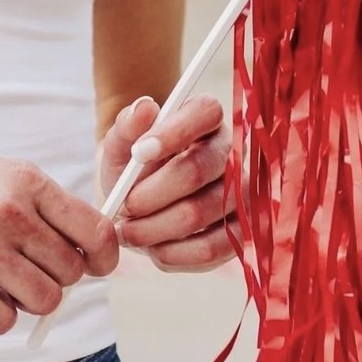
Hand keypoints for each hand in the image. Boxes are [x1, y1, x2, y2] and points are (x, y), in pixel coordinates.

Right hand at [0, 143, 119, 334]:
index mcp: (24, 180)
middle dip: (57, 280)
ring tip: (1, 284)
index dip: (104, 256)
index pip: (95, 229)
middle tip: (28, 272)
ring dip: (27, 301)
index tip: (96, 266)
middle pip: (70, 272)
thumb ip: (37, 204)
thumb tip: (85, 247)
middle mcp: (7, 212)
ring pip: (43, 300)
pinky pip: (2, 321)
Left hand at [100, 93, 236, 271]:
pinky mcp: (239, 232)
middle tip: (124, 206)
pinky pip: (212, 248)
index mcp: (205, 120)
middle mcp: (230, 154)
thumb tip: (144, 107)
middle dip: (151, 193)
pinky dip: (175, 254)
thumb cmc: (133, 168)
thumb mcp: (120, 145)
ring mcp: (240, 194)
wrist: (138, 201)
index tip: (138, 153)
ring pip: (201, 212)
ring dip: (155, 228)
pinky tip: (154, 249)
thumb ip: (127, 127)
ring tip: (129, 231)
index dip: (174, 132)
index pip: (206, 111)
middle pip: (198, 169)